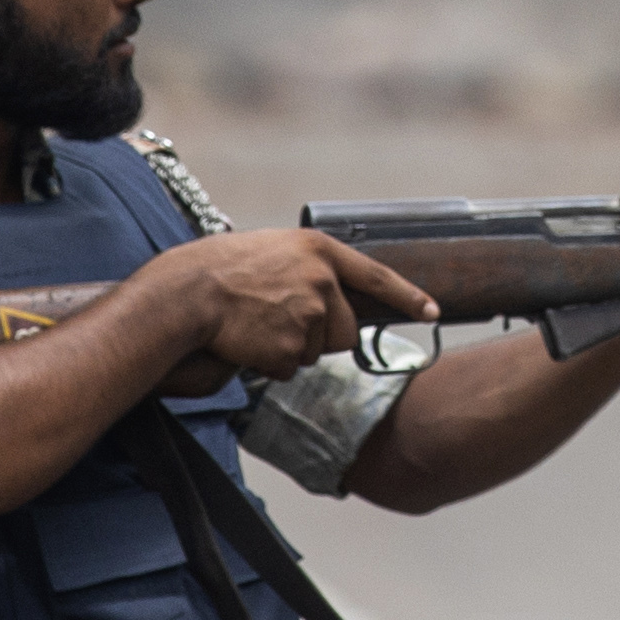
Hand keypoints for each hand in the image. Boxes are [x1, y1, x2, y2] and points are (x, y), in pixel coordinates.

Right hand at [148, 229, 441, 381]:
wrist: (187, 293)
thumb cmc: (219, 268)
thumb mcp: (272, 251)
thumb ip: (306, 269)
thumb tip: (326, 297)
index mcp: (319, 251)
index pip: (377, 276)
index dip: (407, 297)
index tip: (432, 310)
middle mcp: (322, 282)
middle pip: (344, 331)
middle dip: (319, 335)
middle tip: (276, 319)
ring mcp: (308, 316)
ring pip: (315, 352)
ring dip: (289, 348)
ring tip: (254, 323)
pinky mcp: (291, 347)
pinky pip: (288, 368)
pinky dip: (267, 362)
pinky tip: (246, 339)